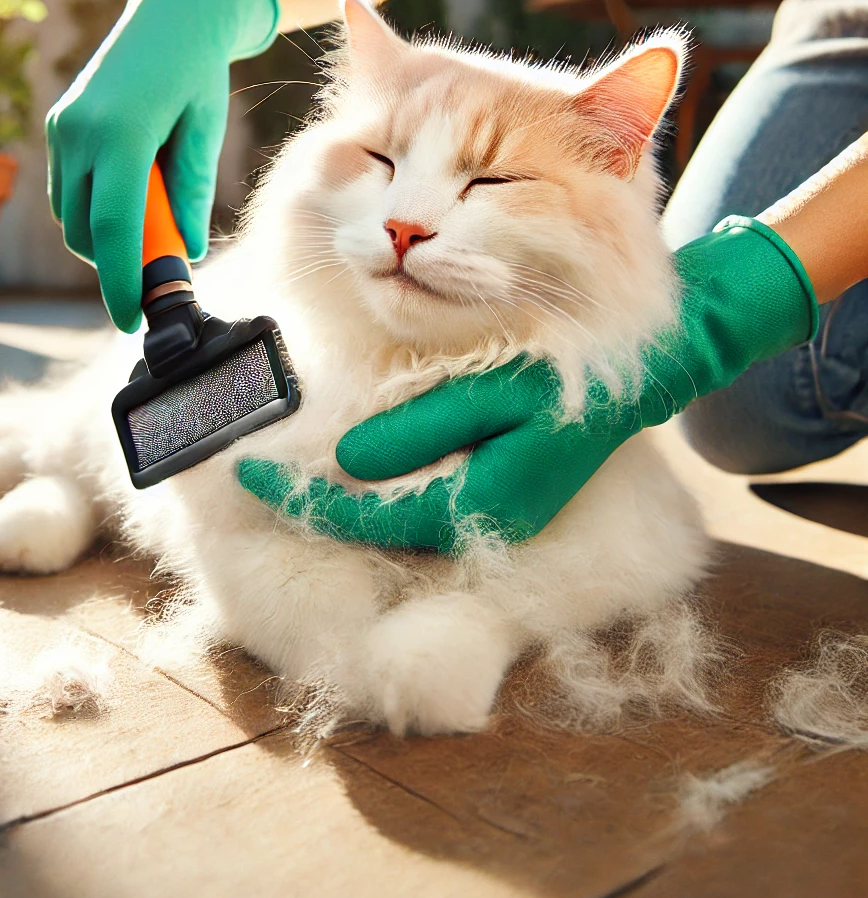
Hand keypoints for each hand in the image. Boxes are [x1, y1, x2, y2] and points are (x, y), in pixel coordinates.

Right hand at [46, 0, 277, 330]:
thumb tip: (186, 250)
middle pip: (87, 230)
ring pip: (72, 214)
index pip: (116, 227)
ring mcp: (63, 127)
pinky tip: (131, 190)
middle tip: (159, 269)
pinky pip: (69, 188)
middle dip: (116, 261)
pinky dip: (94, 206)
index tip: (128, 318)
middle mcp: (81, 131)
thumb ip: (192, 193)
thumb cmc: (198, 74)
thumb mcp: (206, 134)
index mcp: (123, 133)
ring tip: (153, 217)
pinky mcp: (58, 124)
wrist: (171, 14)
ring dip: (105, 233)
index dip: (120, 280)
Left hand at [237, 219, 817, 549]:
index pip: (370, 519)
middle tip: (249, 475)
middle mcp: (490, 523)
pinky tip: (351, 462)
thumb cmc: (574, 371)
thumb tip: (349, 465)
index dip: (303, 502)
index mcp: (487, 503)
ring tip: (285, 468)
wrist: (650, 369)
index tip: (246, 477)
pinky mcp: (503, 493)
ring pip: (400, 518)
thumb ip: (423, 428)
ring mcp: (500, 513)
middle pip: (379, 528)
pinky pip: (426, 500)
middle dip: (313, 506)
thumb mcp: (497, 390)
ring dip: (343, 498)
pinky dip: (382, 486)